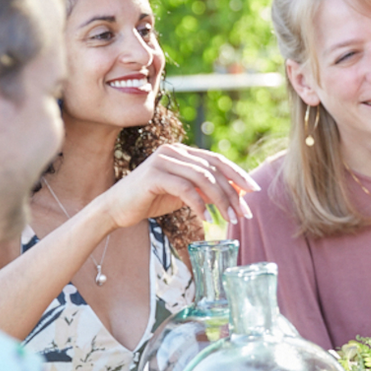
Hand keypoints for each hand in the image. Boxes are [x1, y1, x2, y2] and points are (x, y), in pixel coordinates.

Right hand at [102, 143, 258, 228]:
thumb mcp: (183, 193)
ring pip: (203, 178)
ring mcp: (163, 160)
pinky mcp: (154, 175)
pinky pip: (185, 189)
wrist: (116, 209)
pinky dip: (200, 205)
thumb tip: (236, 194)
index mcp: (182, 152)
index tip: (254, 190)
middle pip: (214, 169)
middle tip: (244, 213)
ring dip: (220, 200)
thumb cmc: (150, 201)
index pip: (217, 160)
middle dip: (233, 192)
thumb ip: (205, 189)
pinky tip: (206, 219)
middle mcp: (174, 151)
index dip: (238, 174)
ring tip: (229, 219)